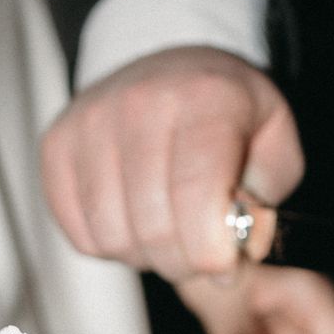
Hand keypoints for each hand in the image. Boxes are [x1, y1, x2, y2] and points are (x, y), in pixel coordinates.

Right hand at [42, 47, 303, 281]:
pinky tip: (136, 220)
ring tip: (170, 232)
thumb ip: (264, 200)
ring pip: (112, 236)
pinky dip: (111, 245)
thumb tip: (231, 246)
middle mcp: (140, 102)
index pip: (197, 196)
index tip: (225, 265)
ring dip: (146, 256)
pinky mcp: (57, 144)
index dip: (211, 252)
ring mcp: (90, 121)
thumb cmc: (230, 115)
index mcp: (206, 98)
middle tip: (201, 253)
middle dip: (184, 261)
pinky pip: (80, 233)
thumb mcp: (276, 145)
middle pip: (152, 227)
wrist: (174, 67)